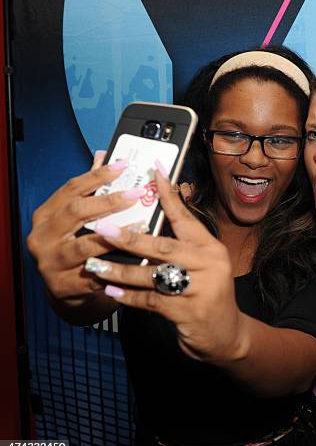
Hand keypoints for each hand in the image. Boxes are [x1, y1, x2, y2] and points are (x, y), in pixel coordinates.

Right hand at [26, 151, 144, 302]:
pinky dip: (117, 265)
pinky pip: (96, 273)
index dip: (97, 175)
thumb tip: (103, 155)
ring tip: (142, 225)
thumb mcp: (76, 219)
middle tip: (136, 194)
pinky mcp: (65, 286)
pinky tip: (137, 257)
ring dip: (116, 235)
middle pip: (76, 212)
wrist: (65, 290)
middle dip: (108, 202)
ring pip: (86, 245)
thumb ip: (89, 189)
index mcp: (46, 215)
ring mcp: (51, 263)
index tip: (123, 165)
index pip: (71, 188)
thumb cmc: (74, 246)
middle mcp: (42, 237)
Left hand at [86, 168, 243, 362]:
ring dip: (118, 271)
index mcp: (210, 247)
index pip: (185, 217)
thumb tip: (153, 217)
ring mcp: (199, 288)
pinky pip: (150, 301)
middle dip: (128, 238)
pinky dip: (128, 297)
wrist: (225, 334)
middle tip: (101, 228)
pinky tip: (110, 292)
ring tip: (94, 265)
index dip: (168, 195)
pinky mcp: (187, 312)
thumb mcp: (203, 265)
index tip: (153, 172)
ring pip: (150, 275)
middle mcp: (209, 264)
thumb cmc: (207, 293)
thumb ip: (182, 244)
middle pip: (162, 246)